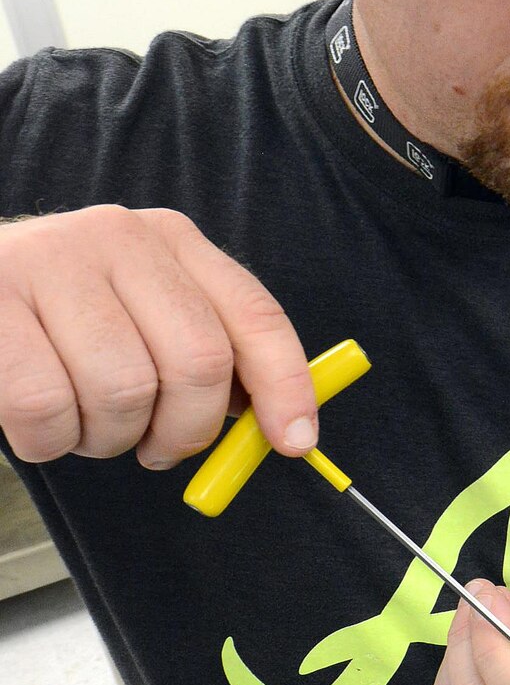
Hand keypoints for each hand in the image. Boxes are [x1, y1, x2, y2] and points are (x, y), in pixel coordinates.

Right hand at [0, 206, 317, 467]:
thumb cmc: (57, 325)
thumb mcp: (140, 318)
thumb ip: (205, 355)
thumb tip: (279, 424)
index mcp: (171, 240)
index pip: (254, 314)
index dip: (285, 386)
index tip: (295, 441)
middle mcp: (118, 236)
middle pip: (198, 362)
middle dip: (186, 431)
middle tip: (156, 448)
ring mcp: (50, 261)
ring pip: (124, 391)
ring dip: (107, 438)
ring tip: (83, 422)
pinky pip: (46, 406)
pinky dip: (49, 440)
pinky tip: (39, 424)